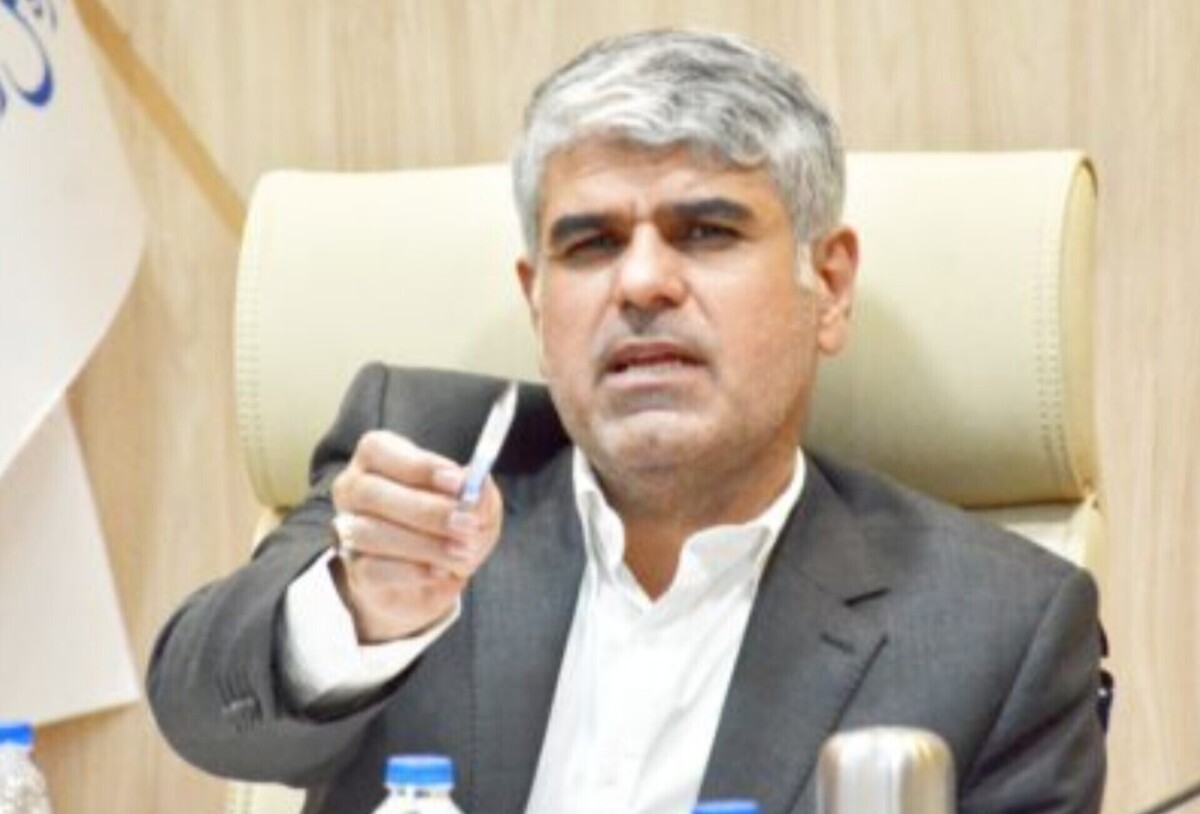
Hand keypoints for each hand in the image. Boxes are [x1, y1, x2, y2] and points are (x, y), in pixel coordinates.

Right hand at [329, 430, 502, 642]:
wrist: (435, 576)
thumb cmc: (451, 525)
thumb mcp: (477, 506)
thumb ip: (481, 494)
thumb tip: (478, 489)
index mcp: (377, 456)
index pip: (380, 450)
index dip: (420, 466)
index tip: (459, 483)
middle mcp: (353, 488)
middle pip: (371, 492)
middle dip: (426, 510)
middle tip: (466, 524)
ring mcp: (347, 531)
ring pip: (369, 532)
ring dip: (424, 544)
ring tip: (461, 552)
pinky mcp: (355, 571)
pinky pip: (373, 569)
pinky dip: (412, 571)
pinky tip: (439, 571)